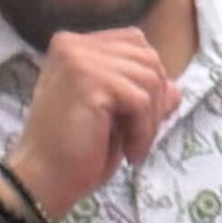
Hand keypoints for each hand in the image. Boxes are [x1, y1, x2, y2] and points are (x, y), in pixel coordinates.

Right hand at [12, 26, 177, 219]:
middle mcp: (74, 44)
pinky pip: (140, 100)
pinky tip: (129, 153)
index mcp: (76, 46)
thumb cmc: (76, 154)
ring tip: (133, 148)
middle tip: (139, 138)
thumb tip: (177, 88)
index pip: (134, 43)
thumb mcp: (117, 119)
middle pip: (147, 57)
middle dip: (155, 102)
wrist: (44, 179)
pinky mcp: (89, 80)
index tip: (140, 119)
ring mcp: (79, 58)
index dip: (149, 81)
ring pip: (148, 77)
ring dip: (150, 121)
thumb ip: (142, 97)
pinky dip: (143, 132)